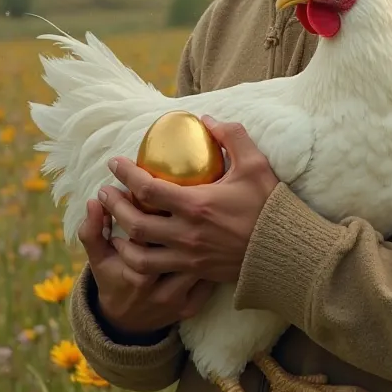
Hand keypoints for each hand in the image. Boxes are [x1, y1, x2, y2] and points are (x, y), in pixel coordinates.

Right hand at [77, 198, 214, 338]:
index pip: (150, 236)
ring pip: (198, 263)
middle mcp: (158, 288)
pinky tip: (214, 244)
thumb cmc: (113, 280)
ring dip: (203, 240)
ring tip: (206, 218)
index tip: (158, 194)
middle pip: (180, 247)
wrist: (125, 323)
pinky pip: (209, 281)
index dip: (156, 211)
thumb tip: (93, 201)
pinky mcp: (191, 307)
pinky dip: (212, 262)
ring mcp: (177, 299)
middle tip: (190, 202)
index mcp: (135, 273)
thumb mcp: (97, 258)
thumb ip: (92, 230)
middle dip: (186, 222)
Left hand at [98, 117, 278, 283]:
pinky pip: (155, 270)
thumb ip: (231, 136)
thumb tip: (207, 120)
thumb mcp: (255, 164)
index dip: (126, 173)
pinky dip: (138, 260)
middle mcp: (186, 233)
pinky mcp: (194, 271)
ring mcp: (189, 256)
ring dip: (122, 238)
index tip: (114, 162)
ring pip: (139, 254)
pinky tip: (135, 249)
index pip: (148, 188)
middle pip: (135, 222)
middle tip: (105, 191)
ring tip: (114, 225)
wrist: (285, 251)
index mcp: (197, 204)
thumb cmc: (270, 206)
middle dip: (114, 205)